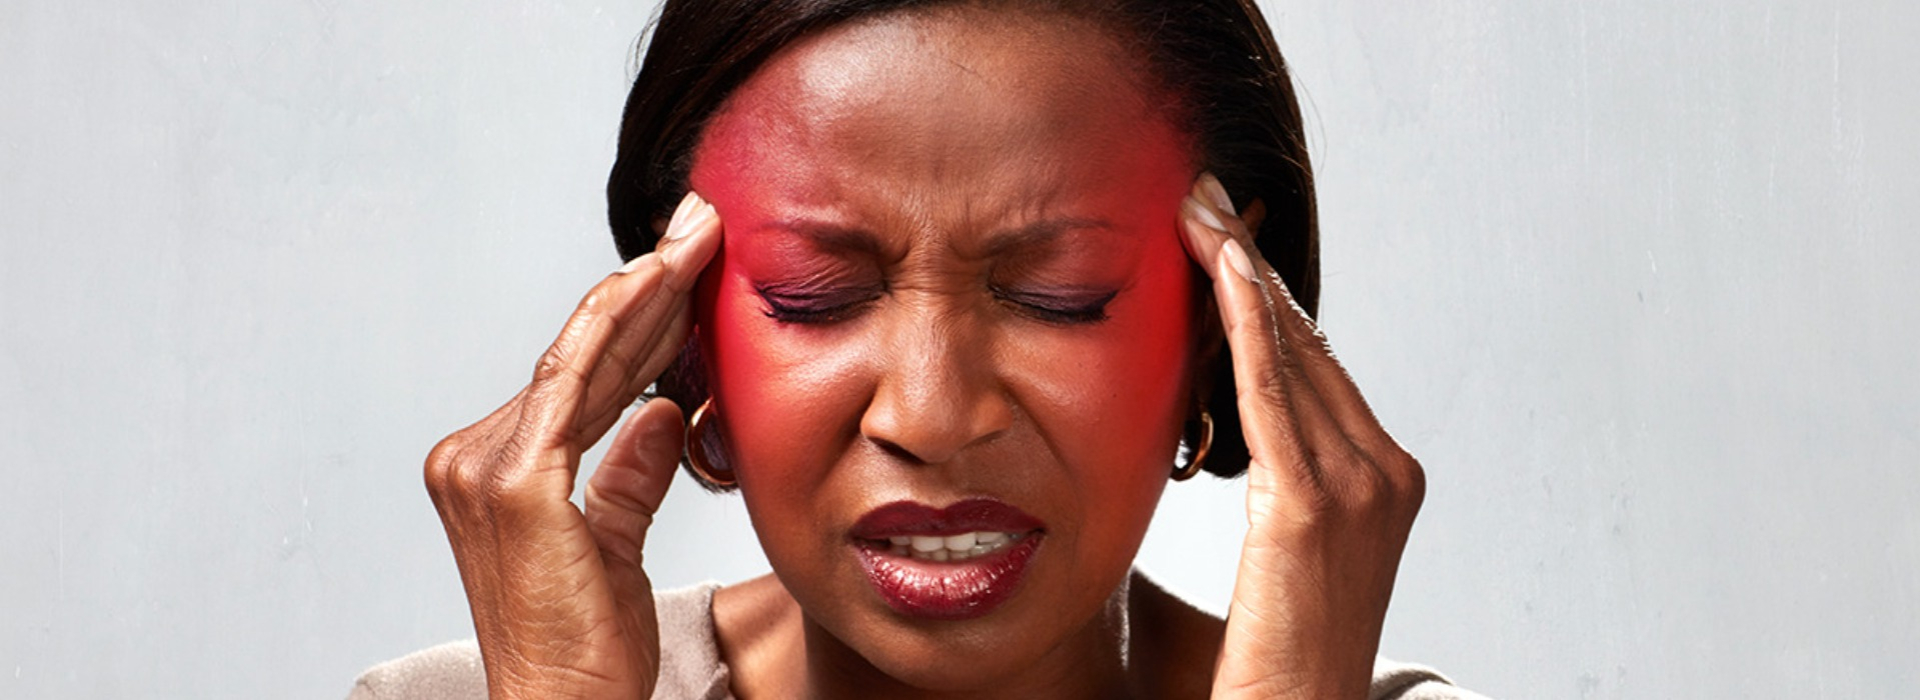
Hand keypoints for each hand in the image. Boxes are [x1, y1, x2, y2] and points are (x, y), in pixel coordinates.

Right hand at [422, 192, 722, 698]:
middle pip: (576, 357)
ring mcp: (483, 467)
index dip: (635, 322)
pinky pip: (580, 386)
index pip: (575, 378)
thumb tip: (660, 414)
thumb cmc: (587, 652)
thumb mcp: (615, 547)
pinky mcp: (515, 485)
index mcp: (489, 471)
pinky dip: (622, 330)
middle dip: (645, 289)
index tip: (686, 273)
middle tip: (700, 228)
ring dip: (644, 292)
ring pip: (581, 359)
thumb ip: (629, 476)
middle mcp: (471, 457)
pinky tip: (662, 287)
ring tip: (697, 240)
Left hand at [1178, 175, 1425, 699]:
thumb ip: (1272, 483)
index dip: (1268, 297)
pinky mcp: (1313, 504)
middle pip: (1308, 345)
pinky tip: (1222, 271)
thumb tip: (1215, 431)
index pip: (1319, 366)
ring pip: (1291, 354)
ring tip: (1196, 213)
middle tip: (1201, 200)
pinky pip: (1274, 392)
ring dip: (1239, 275)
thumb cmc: (1279, 650)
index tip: (1223, 241)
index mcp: (1386, 478)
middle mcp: (1386, 471)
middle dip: (1249, 267)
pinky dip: (1250, 323)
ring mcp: (1360, 485)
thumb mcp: (1286, 551)